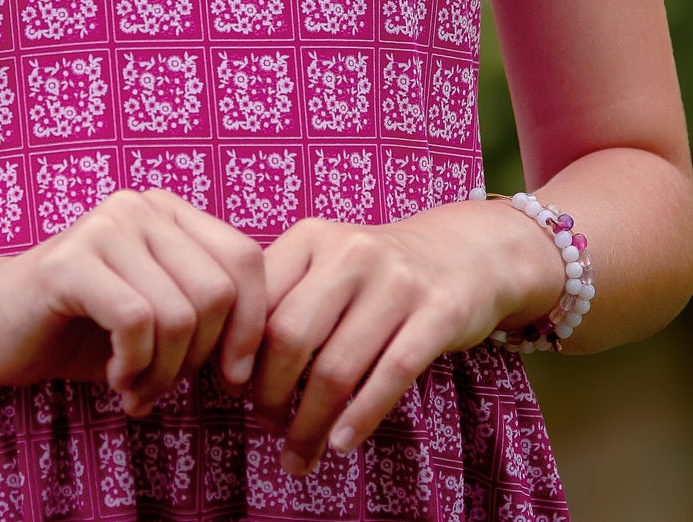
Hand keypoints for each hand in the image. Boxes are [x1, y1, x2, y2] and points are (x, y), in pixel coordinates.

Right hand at [0, 187, 269, 416]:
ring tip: (138, 388)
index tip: (231, 376)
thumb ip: (208, 313)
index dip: (251, 325)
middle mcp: (139, 207)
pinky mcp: (69, 262)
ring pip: (179, 314)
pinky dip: (135, 366)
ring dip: (164, 373)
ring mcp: (103, 228)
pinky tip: (117, 377)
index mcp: (169, 212)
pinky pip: (137, 321)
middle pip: (218, 291)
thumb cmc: (81, 327)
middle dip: (201, 358)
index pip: (245, 259)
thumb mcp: (159, 316)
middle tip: (165, 385)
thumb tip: (263, 352)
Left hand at [244, 201, 564, 474]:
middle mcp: (351, 252)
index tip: (232, 391)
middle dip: (270, 395)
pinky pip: (392, 374)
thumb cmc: (375, 276)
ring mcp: (398, 281)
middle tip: (267, 425)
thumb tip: (228, 371)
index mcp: (311, 238)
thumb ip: (281, 300)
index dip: (238, 354)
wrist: (463, 254)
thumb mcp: (325, 266)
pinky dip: (361, 417)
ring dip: (311, 423)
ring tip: (299, 453)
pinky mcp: (440, 312)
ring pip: (338, 366)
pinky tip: (341, 443)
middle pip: (290, 337)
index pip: (257, 303)